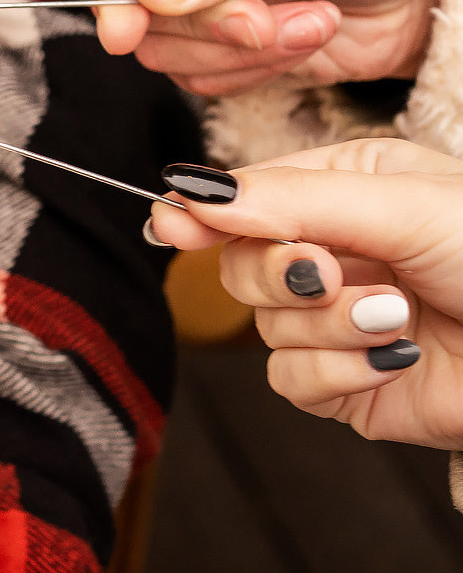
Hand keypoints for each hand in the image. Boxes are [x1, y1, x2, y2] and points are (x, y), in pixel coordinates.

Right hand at [86, 0, 444, 94]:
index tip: (126, 27)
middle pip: (135, 6)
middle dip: (212, 23)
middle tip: (269, 18)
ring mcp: (174, 1)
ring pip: (164, 52)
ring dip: (246, 48)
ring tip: (311, 19)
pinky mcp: (196, 47)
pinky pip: (197, 79)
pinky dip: (255, 68)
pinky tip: (301, 36)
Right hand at [150, 141, 462, 448]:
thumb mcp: (399, 203)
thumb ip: (290, 199)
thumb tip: (191, 190)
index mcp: (348, 189)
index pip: (249, 196)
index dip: (207, 212)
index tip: (173, 223)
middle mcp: (337, 252)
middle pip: (240, 265)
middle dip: (282, 274)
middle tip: (328, 273)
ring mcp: (336, 321)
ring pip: (264, 328)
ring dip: (328, 325)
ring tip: (395, 317)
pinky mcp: (343, 383)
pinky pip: (291, 379)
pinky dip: (341, 370)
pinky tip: (395, 357)